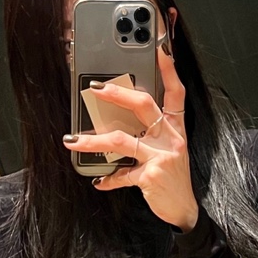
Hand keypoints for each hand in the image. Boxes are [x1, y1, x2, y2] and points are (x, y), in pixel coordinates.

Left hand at [64, 43, 198, 230]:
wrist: (183, 210)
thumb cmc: (171, 176)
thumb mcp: (167, 150)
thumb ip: (149, 132)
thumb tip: (117, 116)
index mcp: (175, 127)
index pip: (175, 91)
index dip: (168, 68)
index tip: (159, 47)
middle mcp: (171, 138)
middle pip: (144, 105)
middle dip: (117, 93)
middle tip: (94, 88)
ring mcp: (162, 156)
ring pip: (122, 140)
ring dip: (94, 139)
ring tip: (73, 140)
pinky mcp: (151, 177)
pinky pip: (122, 175)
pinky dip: (108, 179)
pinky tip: (97, 181)